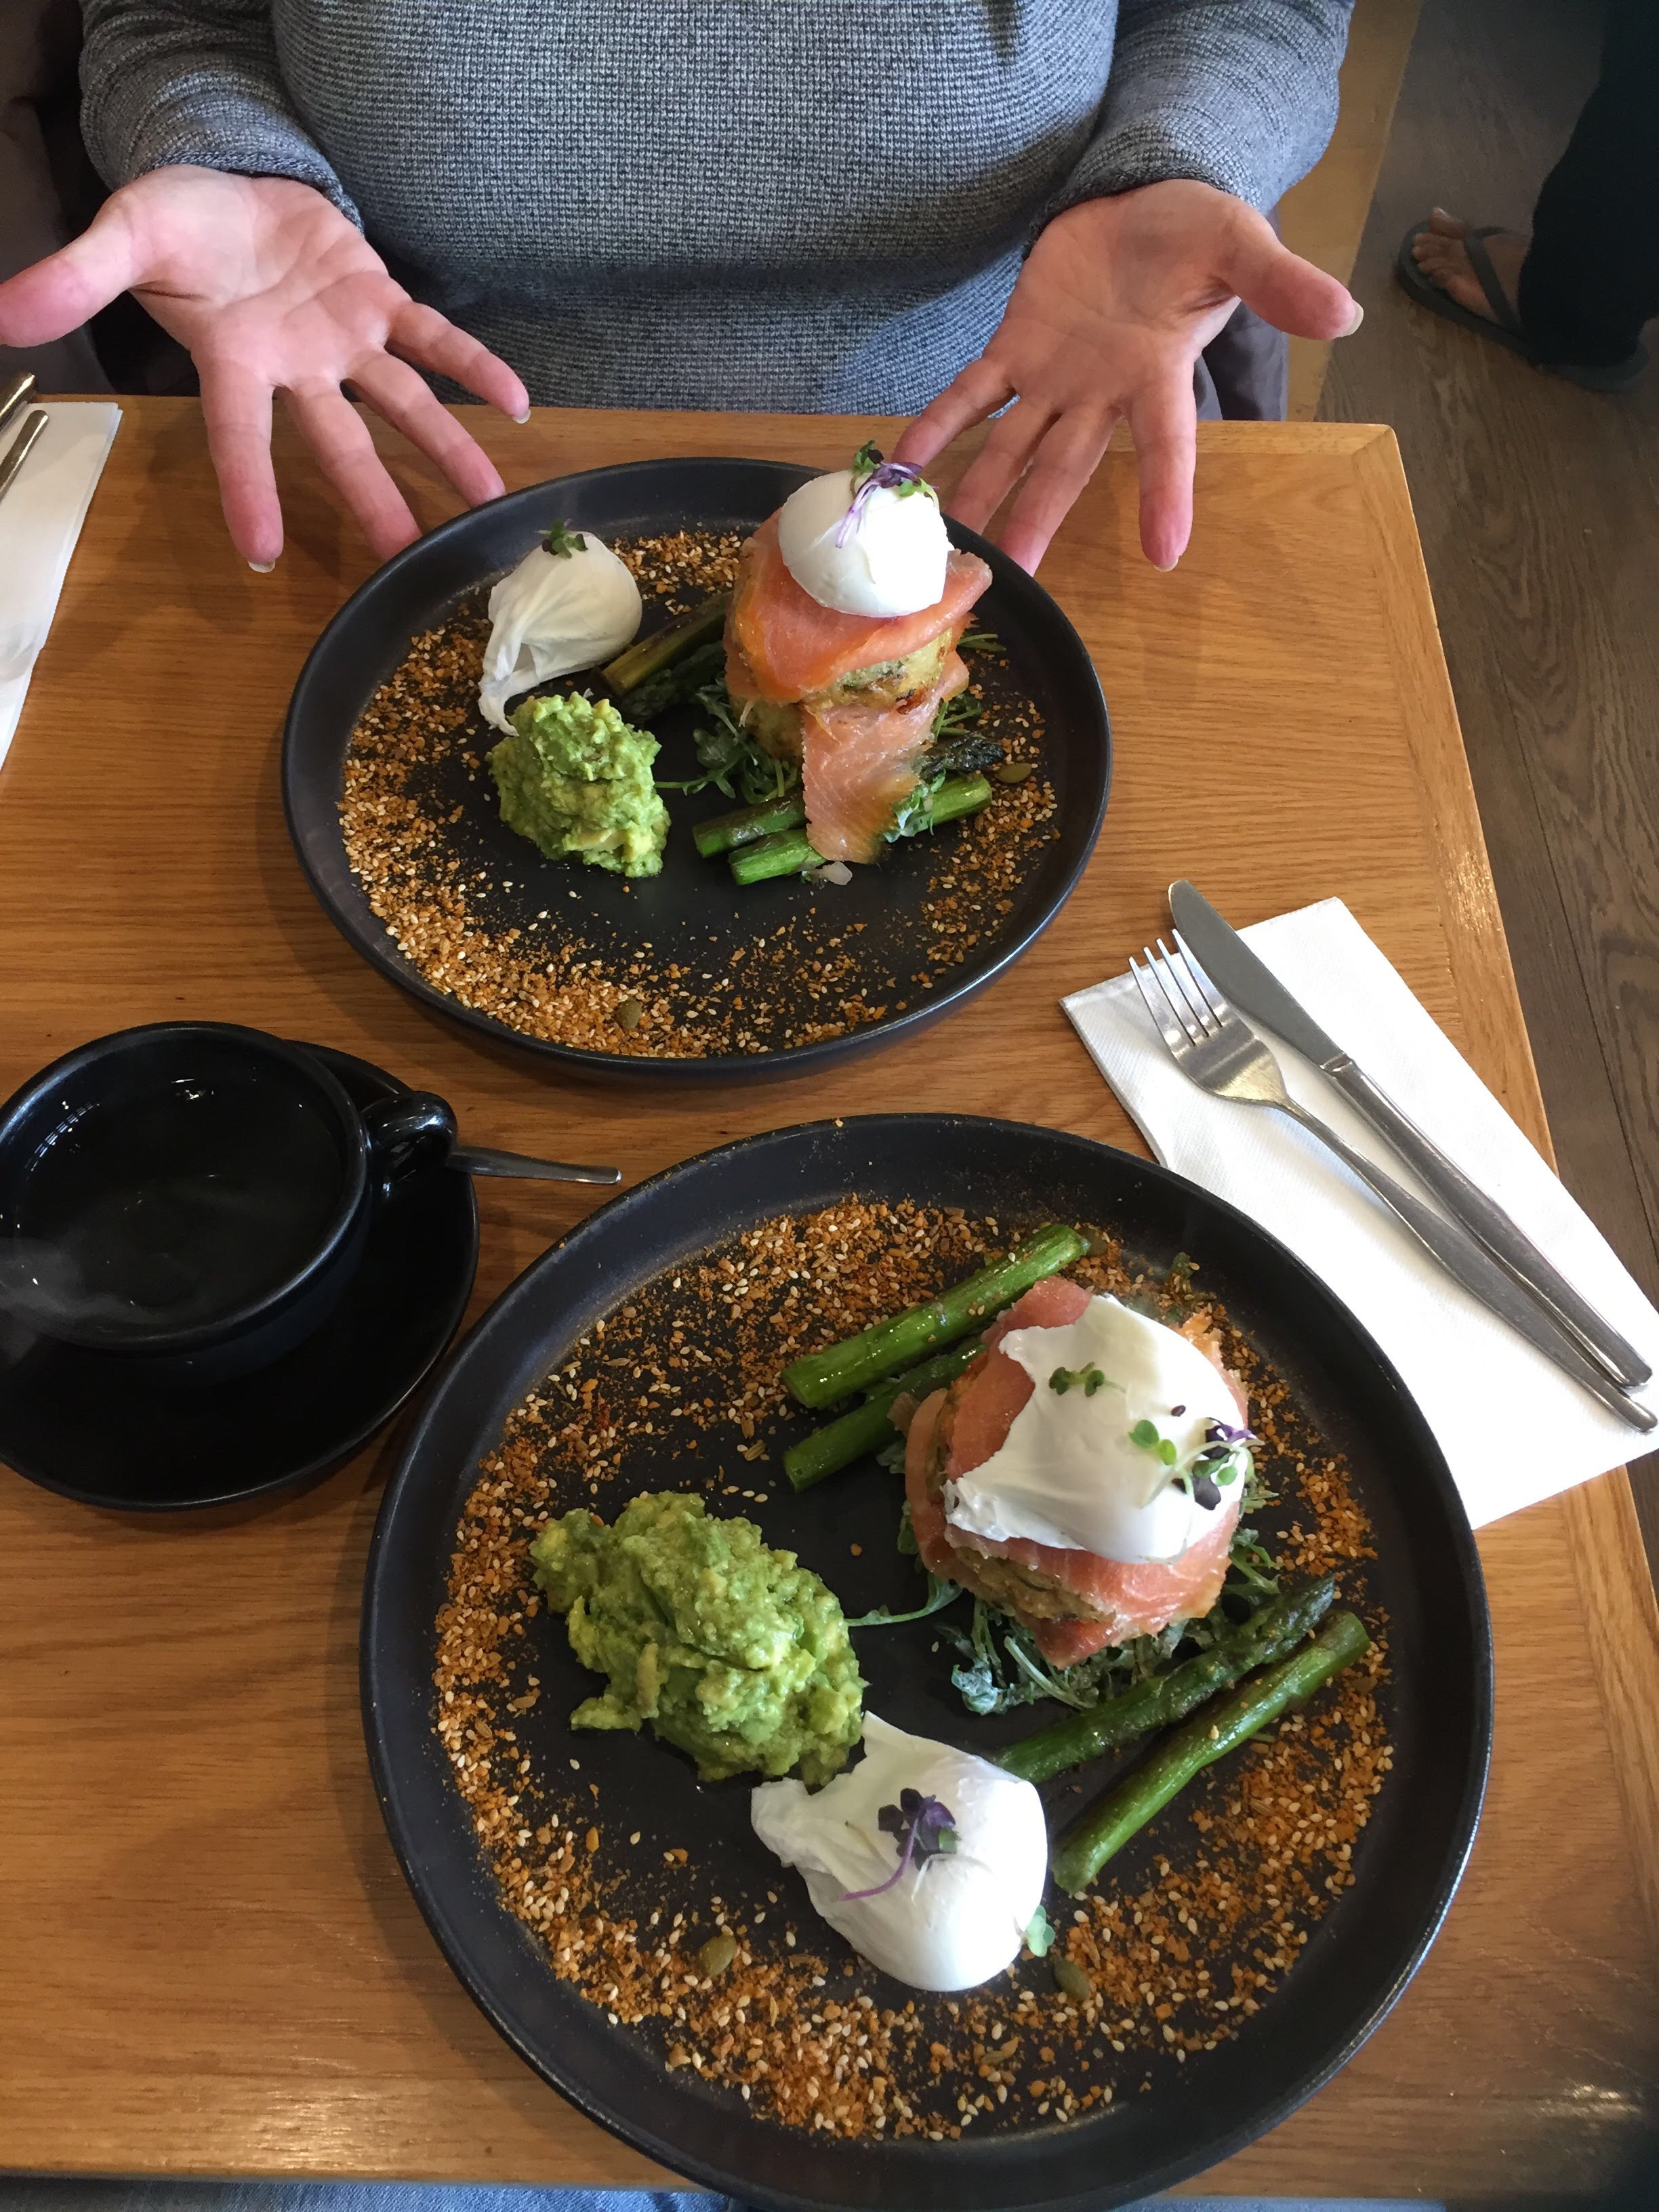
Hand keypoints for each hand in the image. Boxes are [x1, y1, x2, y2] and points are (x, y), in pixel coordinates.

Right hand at [0, 165, 529, 566]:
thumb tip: (6, 316)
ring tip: (491, 500)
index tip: (258, 554)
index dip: (247, 491)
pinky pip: (433, 339)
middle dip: (372, 499)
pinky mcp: (377, 300)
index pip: (238, 437)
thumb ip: (77, 276)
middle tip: (406, 560)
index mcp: (233, 362)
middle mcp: (296, 368)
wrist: (220, 186)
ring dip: (447, 450)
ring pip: (402, 404)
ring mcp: (342, 339)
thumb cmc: (172, 226)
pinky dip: (473, 366)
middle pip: (338, 444)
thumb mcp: (122, 234)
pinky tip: (519, 404)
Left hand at [894, 181, 1359, 572]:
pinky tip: (902, 466)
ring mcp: (1054, 377)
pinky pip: (970, 395)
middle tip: (1014, 580)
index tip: (1166, 554)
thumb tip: (1343, 313)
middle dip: (1039, 520)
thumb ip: (1281, 283)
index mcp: (1160, 376)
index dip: (1166, 494)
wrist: (1144, 199)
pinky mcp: (1015, 348)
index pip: (1168, 444)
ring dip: (980, 494)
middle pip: (1067, 468)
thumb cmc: (1196, 232)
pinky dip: (937, 427)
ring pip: (1013, 447)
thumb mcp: (1243, 244)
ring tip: (947, 548)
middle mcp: (1102, 393)